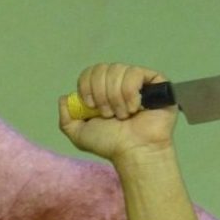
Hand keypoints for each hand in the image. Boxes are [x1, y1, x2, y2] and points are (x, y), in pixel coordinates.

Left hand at [58, 63, 177, 164]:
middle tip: (108, 114)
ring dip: (115, 97)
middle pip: (102, 69)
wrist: (132, 151)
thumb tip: (64, 97)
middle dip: (101, 94)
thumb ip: (66, 117)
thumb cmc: (109, 144)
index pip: (90, 72)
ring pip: (118, 70)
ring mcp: (137, 81)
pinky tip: (135, 108)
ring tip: (122, 116)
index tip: (90, 105)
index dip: (86, 86)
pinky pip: (135, 73)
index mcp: (102, 91)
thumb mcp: (78, 134)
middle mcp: (118, 83)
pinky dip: (130, 93)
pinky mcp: (155, 81)